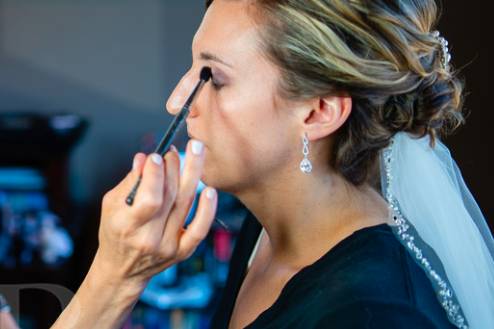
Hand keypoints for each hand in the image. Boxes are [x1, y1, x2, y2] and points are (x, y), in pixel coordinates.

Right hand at [93, 139, 216, 287]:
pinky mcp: (182, 251)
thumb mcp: (111, 206)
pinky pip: (200, 229)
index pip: (149, 199)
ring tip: (195, 152)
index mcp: (127, 226)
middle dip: (174, 168)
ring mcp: (168, 246)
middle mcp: (150, 238)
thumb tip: (143, 158)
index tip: (157, 155)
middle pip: (170, 198)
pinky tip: (211, 190)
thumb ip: (129, 182)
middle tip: (176, 150)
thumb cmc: (115, 233)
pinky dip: (207, 210)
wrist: (121, 271)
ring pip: (185, 206)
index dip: (156, 176)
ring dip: (192, 175)